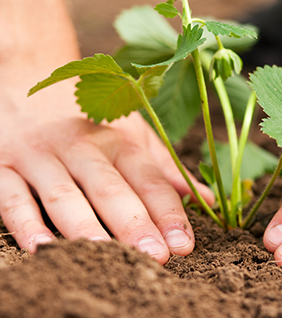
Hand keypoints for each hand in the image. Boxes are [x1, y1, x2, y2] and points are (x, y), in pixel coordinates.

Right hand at [0, 78, 213, 263]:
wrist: (30, 78)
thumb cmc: (90, 117)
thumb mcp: (132, 134)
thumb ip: (166, 169)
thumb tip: (207, 199)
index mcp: (119, 140)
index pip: (149, 179)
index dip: (168, 211)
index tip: (184, 244)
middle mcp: (83, 146)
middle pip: (111, 188)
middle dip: (134, 223)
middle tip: (156, 256)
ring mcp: (42, 155)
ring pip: (64, 194)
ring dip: (86, 227)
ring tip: (108, 257)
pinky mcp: (3, 164)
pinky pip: (12, 196)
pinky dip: (25, 222)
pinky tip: (41, 248)